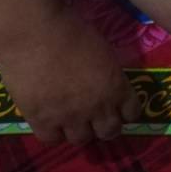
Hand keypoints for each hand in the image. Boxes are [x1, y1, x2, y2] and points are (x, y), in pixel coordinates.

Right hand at [0, 7, 140, 143]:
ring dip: (78, 131)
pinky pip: (52, 139)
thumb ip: (109, 75)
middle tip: (94, 120)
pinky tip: (49, 122)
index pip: (132, 114)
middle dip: (104, 127)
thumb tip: (105, 84)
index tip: (117, 111)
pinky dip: (52, 133)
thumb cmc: (73, 31)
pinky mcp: (43, 119)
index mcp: (118, 88)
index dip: (124, 114)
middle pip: (109, 132)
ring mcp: (71, 116)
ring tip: (69, 121)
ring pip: (81, 140)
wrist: (38, 32)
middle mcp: (99, 107)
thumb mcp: (105, 53)